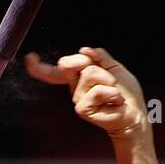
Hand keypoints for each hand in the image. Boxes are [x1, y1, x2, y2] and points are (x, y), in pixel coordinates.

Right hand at [25, 46, 147, 137]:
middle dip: (93, 64)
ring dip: (108, 81)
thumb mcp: (113, 67)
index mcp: (78, 78)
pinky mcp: (82, 109)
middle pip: (72, 63)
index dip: (40, 66)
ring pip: (89, 73)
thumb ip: (99, 56)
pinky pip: (96, 90)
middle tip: (109, 80)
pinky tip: (115, 101)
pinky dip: (111, 93)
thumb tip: (84, 49)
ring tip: (114, 93)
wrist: (134, 114)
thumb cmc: (125, 94)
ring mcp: (77, 99)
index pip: (56, 71)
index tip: (30, 59)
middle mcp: (74, 88)